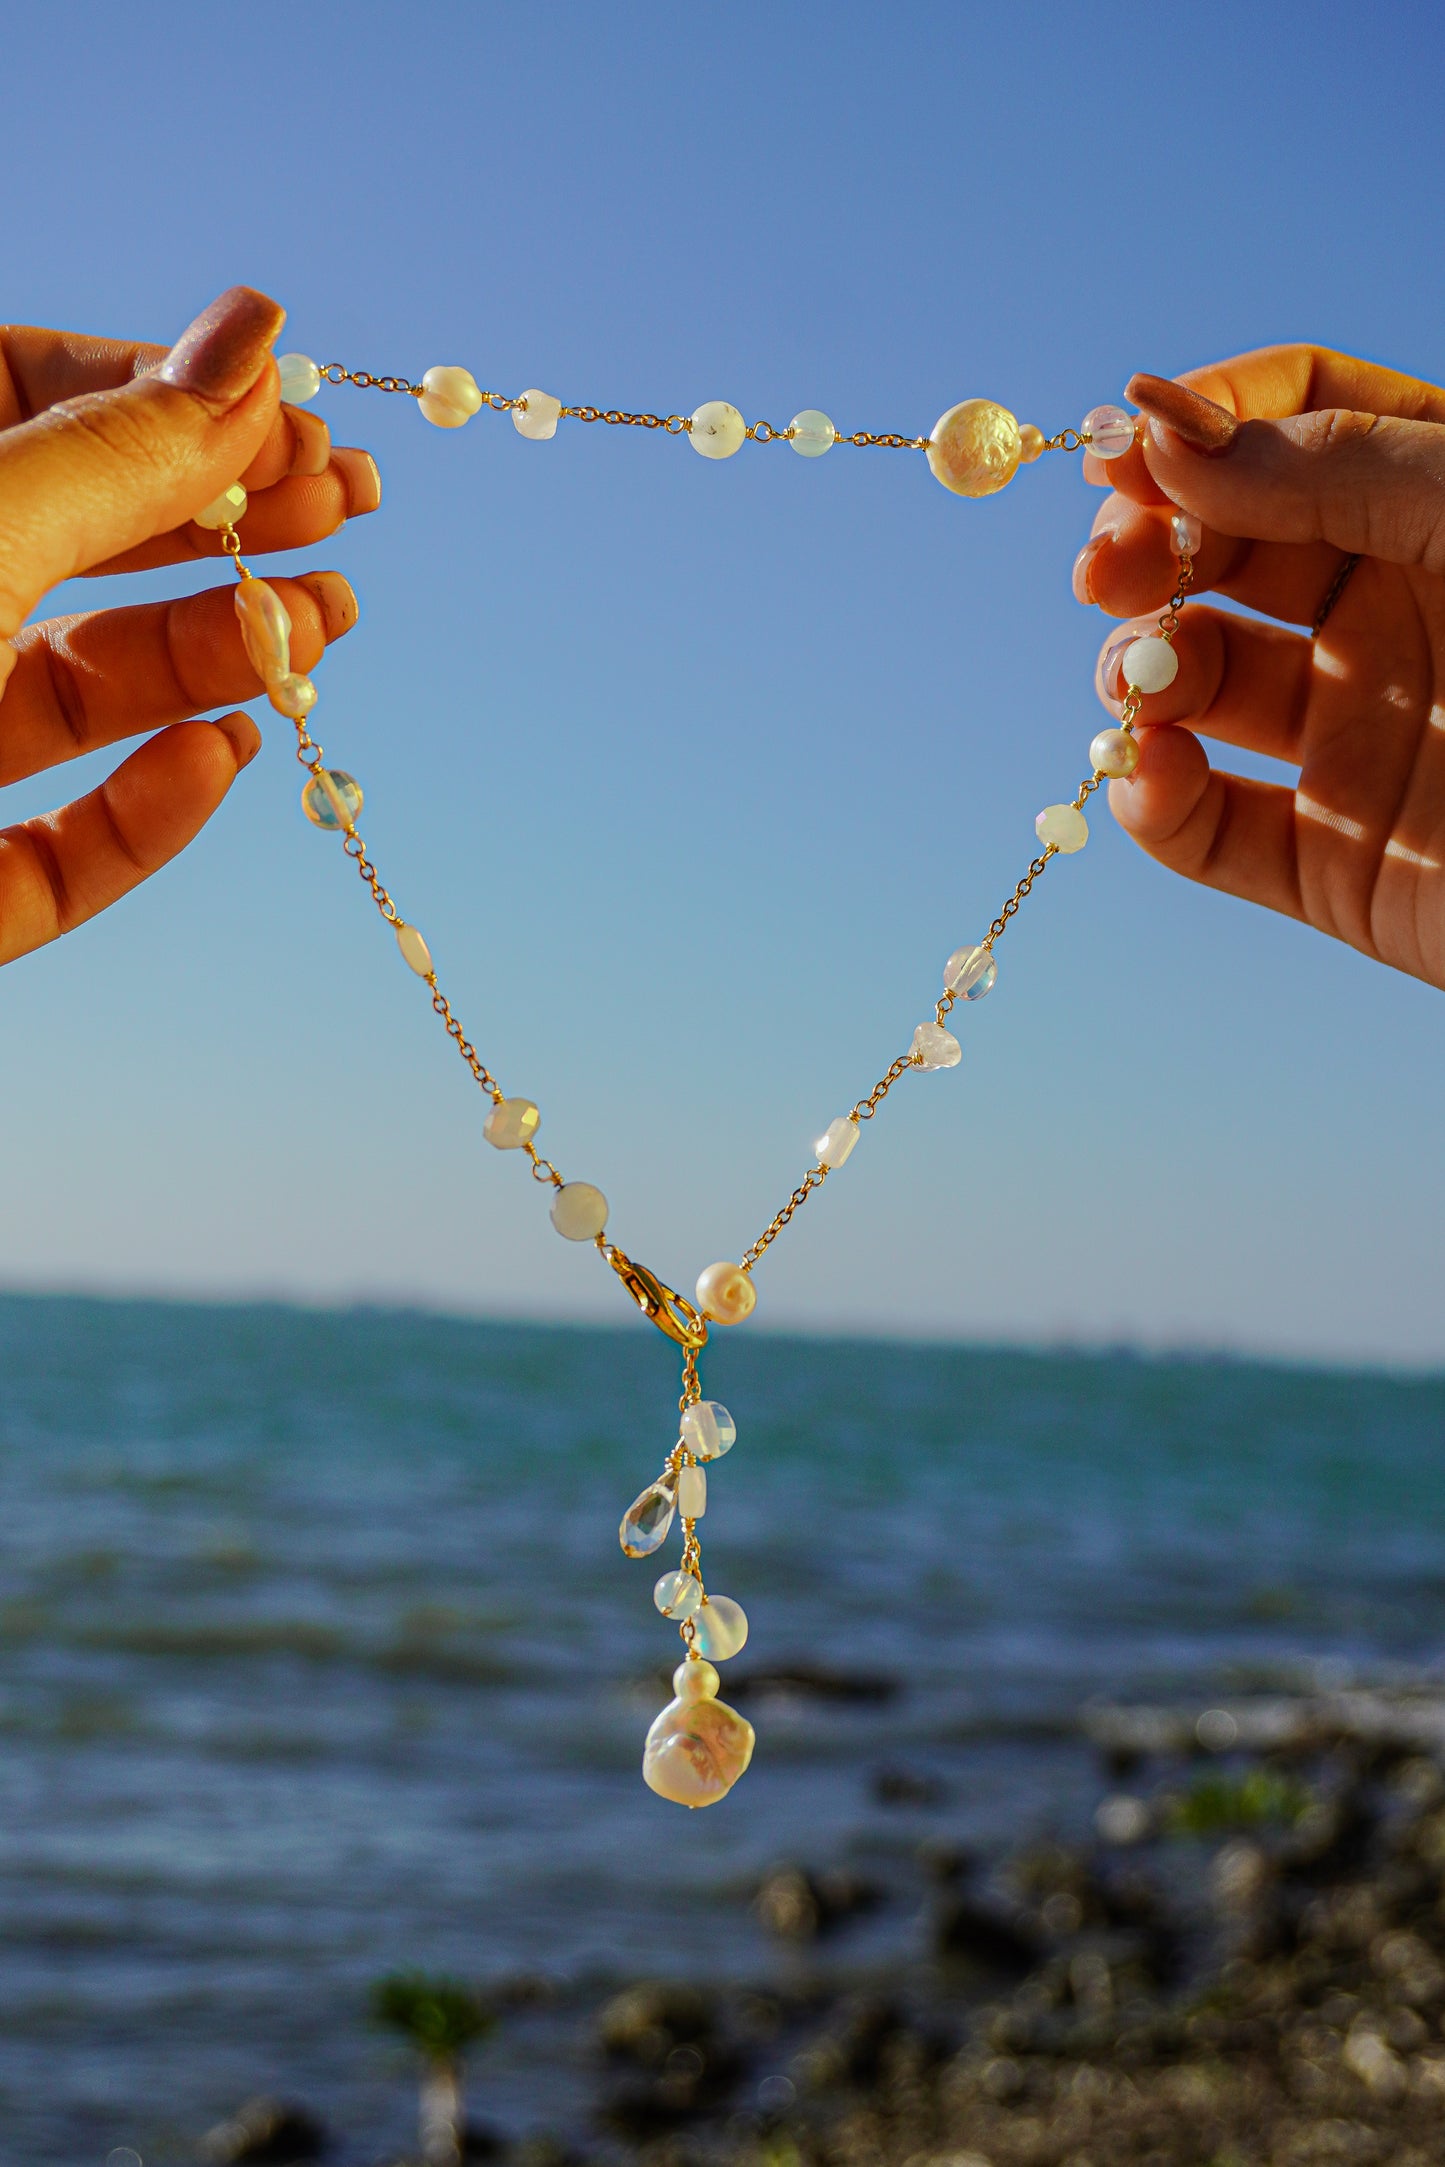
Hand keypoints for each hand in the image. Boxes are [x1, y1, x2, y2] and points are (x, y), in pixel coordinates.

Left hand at [0, 285, 380, 963]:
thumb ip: (113, 456)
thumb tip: (250, 345)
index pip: (27, 398)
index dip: (167, 399)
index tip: (292, 415)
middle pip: (75, 548)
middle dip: (216, 530)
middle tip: (348, 515)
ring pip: (81, 698)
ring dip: (212, 661)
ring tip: (321, 627)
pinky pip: (57, 855)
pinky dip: (147, 813)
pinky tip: (218, 757)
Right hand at [1074, 346, 1444, 990]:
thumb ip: (1336, 468)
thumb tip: (1165, 442)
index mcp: (1440, 509)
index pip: (1299, 423)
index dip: (1205, 424)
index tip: (1117, 450)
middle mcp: (1395, 614)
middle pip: (1224, 549)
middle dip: (1146, 550)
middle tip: (1103, 573)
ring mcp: (1359, 740)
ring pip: (1197, 686)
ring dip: (1138, 671)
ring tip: (1135, 685)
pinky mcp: (1336, 865)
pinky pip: (1212, 829)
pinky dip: (1155, 801)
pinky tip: (1149, 775)